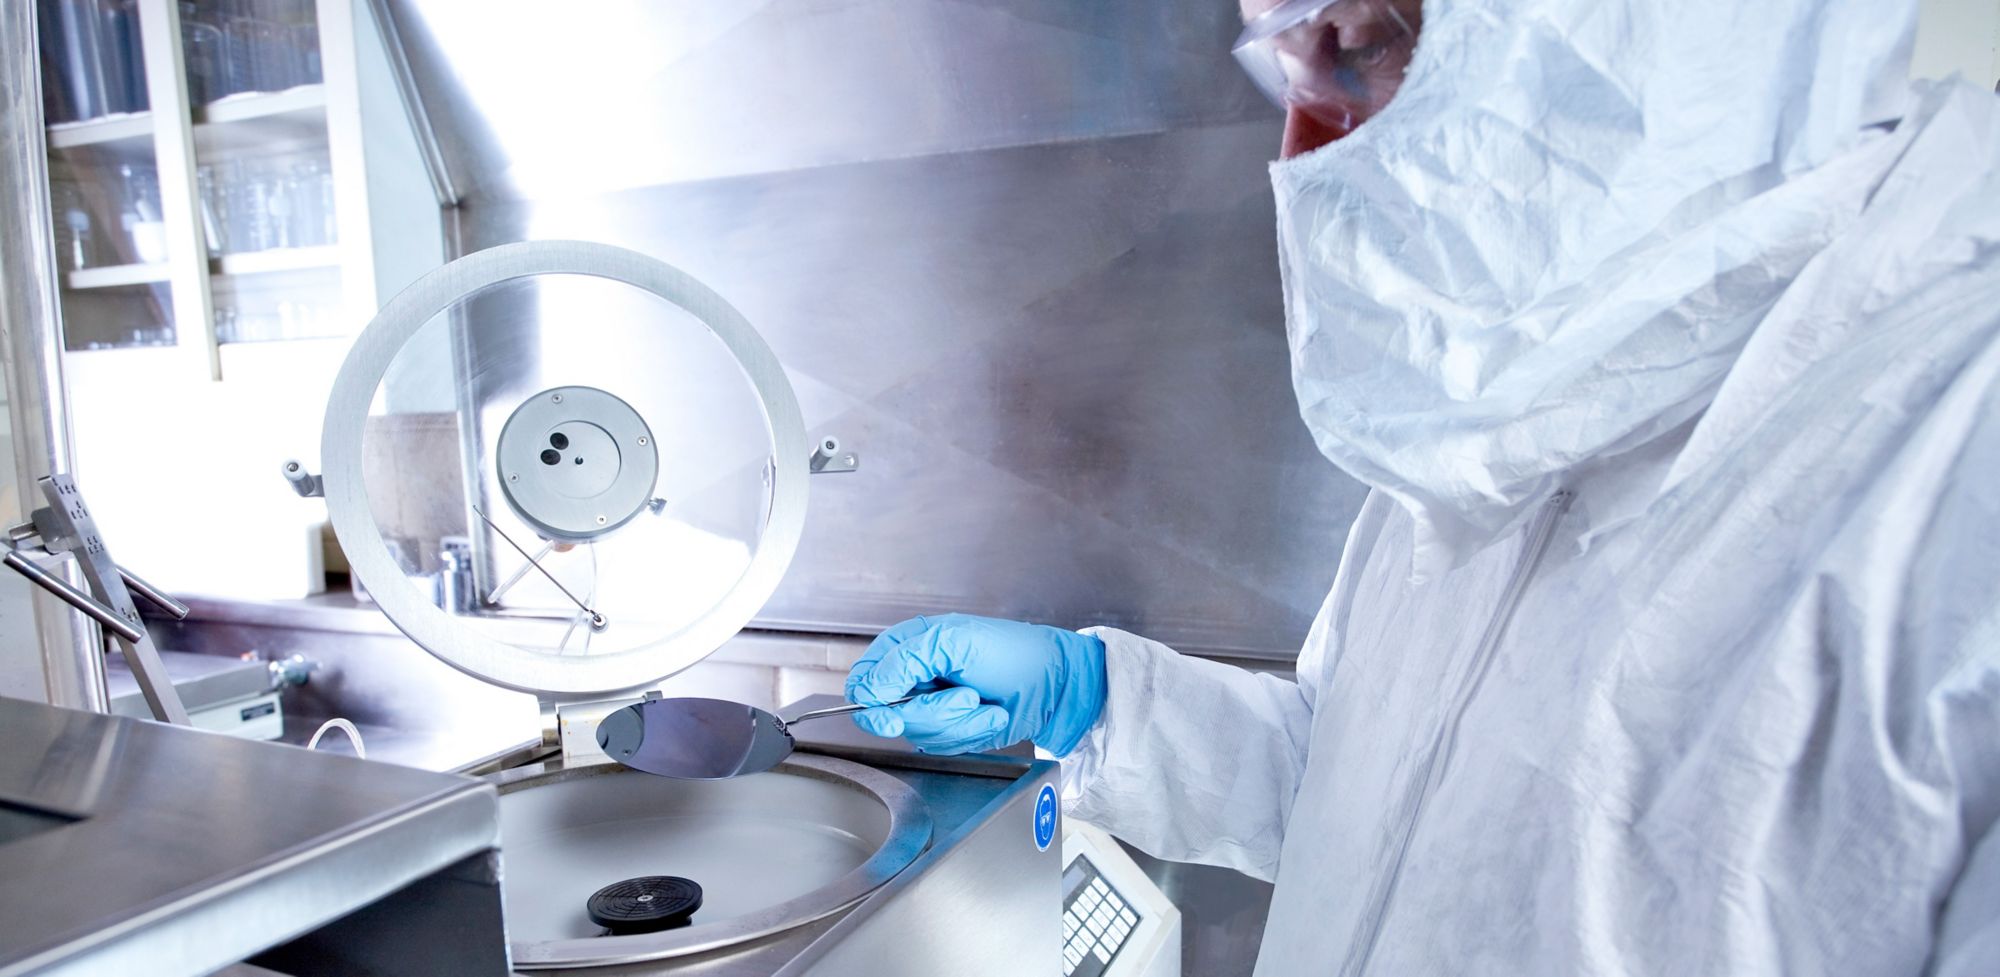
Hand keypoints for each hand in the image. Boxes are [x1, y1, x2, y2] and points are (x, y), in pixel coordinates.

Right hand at [843, 614, 1106, 755]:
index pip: (864, 679)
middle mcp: (914, 677)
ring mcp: (931, 705)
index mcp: (908, 646)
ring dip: (959, 723)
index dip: (872, 701)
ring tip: (982, 702)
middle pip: (887, 714)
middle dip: (933, 711)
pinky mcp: (949, 729)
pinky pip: (942, 745)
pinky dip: (971, 733)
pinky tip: (989, 714)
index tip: (892, 713)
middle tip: (965, 696)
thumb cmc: (1013, 653)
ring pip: (917, 733)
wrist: (1054, 685)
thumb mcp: (956, 643)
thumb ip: (906, 661)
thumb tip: (869, 690)